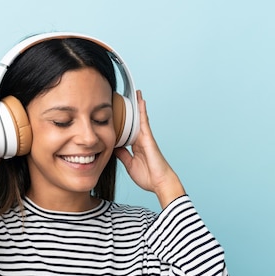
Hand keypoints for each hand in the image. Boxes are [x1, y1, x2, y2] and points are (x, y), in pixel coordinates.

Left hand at [114, 90, 184, 207]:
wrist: (160, 182)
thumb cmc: (148, 176)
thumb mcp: (129, 164)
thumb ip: (122, 155)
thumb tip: (114, 147)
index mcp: (135, 146)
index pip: (127, 130)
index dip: (122, 122)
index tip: (116, 114)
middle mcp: (141, 139)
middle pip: (134, 121)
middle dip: (131, 111)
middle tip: (125, 98)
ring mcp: (146, 137)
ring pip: (140, 118)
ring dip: (138, 106)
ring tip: (135, 93)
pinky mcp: (149, 138)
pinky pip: (144, 121)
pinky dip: (142, 111)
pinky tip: (141, 101)